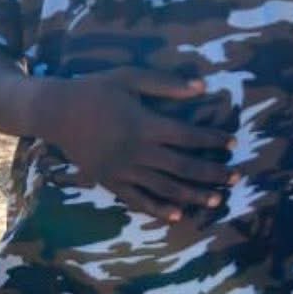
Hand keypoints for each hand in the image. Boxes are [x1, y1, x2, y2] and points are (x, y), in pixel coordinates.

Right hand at [26, 68, 235, 222]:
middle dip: (212, 173)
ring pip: (165, 187)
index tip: (233, 143)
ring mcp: (123, 170)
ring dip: (193, 195)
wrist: (56, 113)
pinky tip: (176, 216)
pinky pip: (136, 199)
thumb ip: (166, 84)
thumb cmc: (94, 90)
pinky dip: (157, 209)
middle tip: (236, 177)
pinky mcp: (109, 181)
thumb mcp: (130, 77)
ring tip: (216, 201)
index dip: (213, 140)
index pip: (188, 136)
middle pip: (183, 166)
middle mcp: (137, 151)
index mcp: (145, 125)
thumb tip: (202, 88)